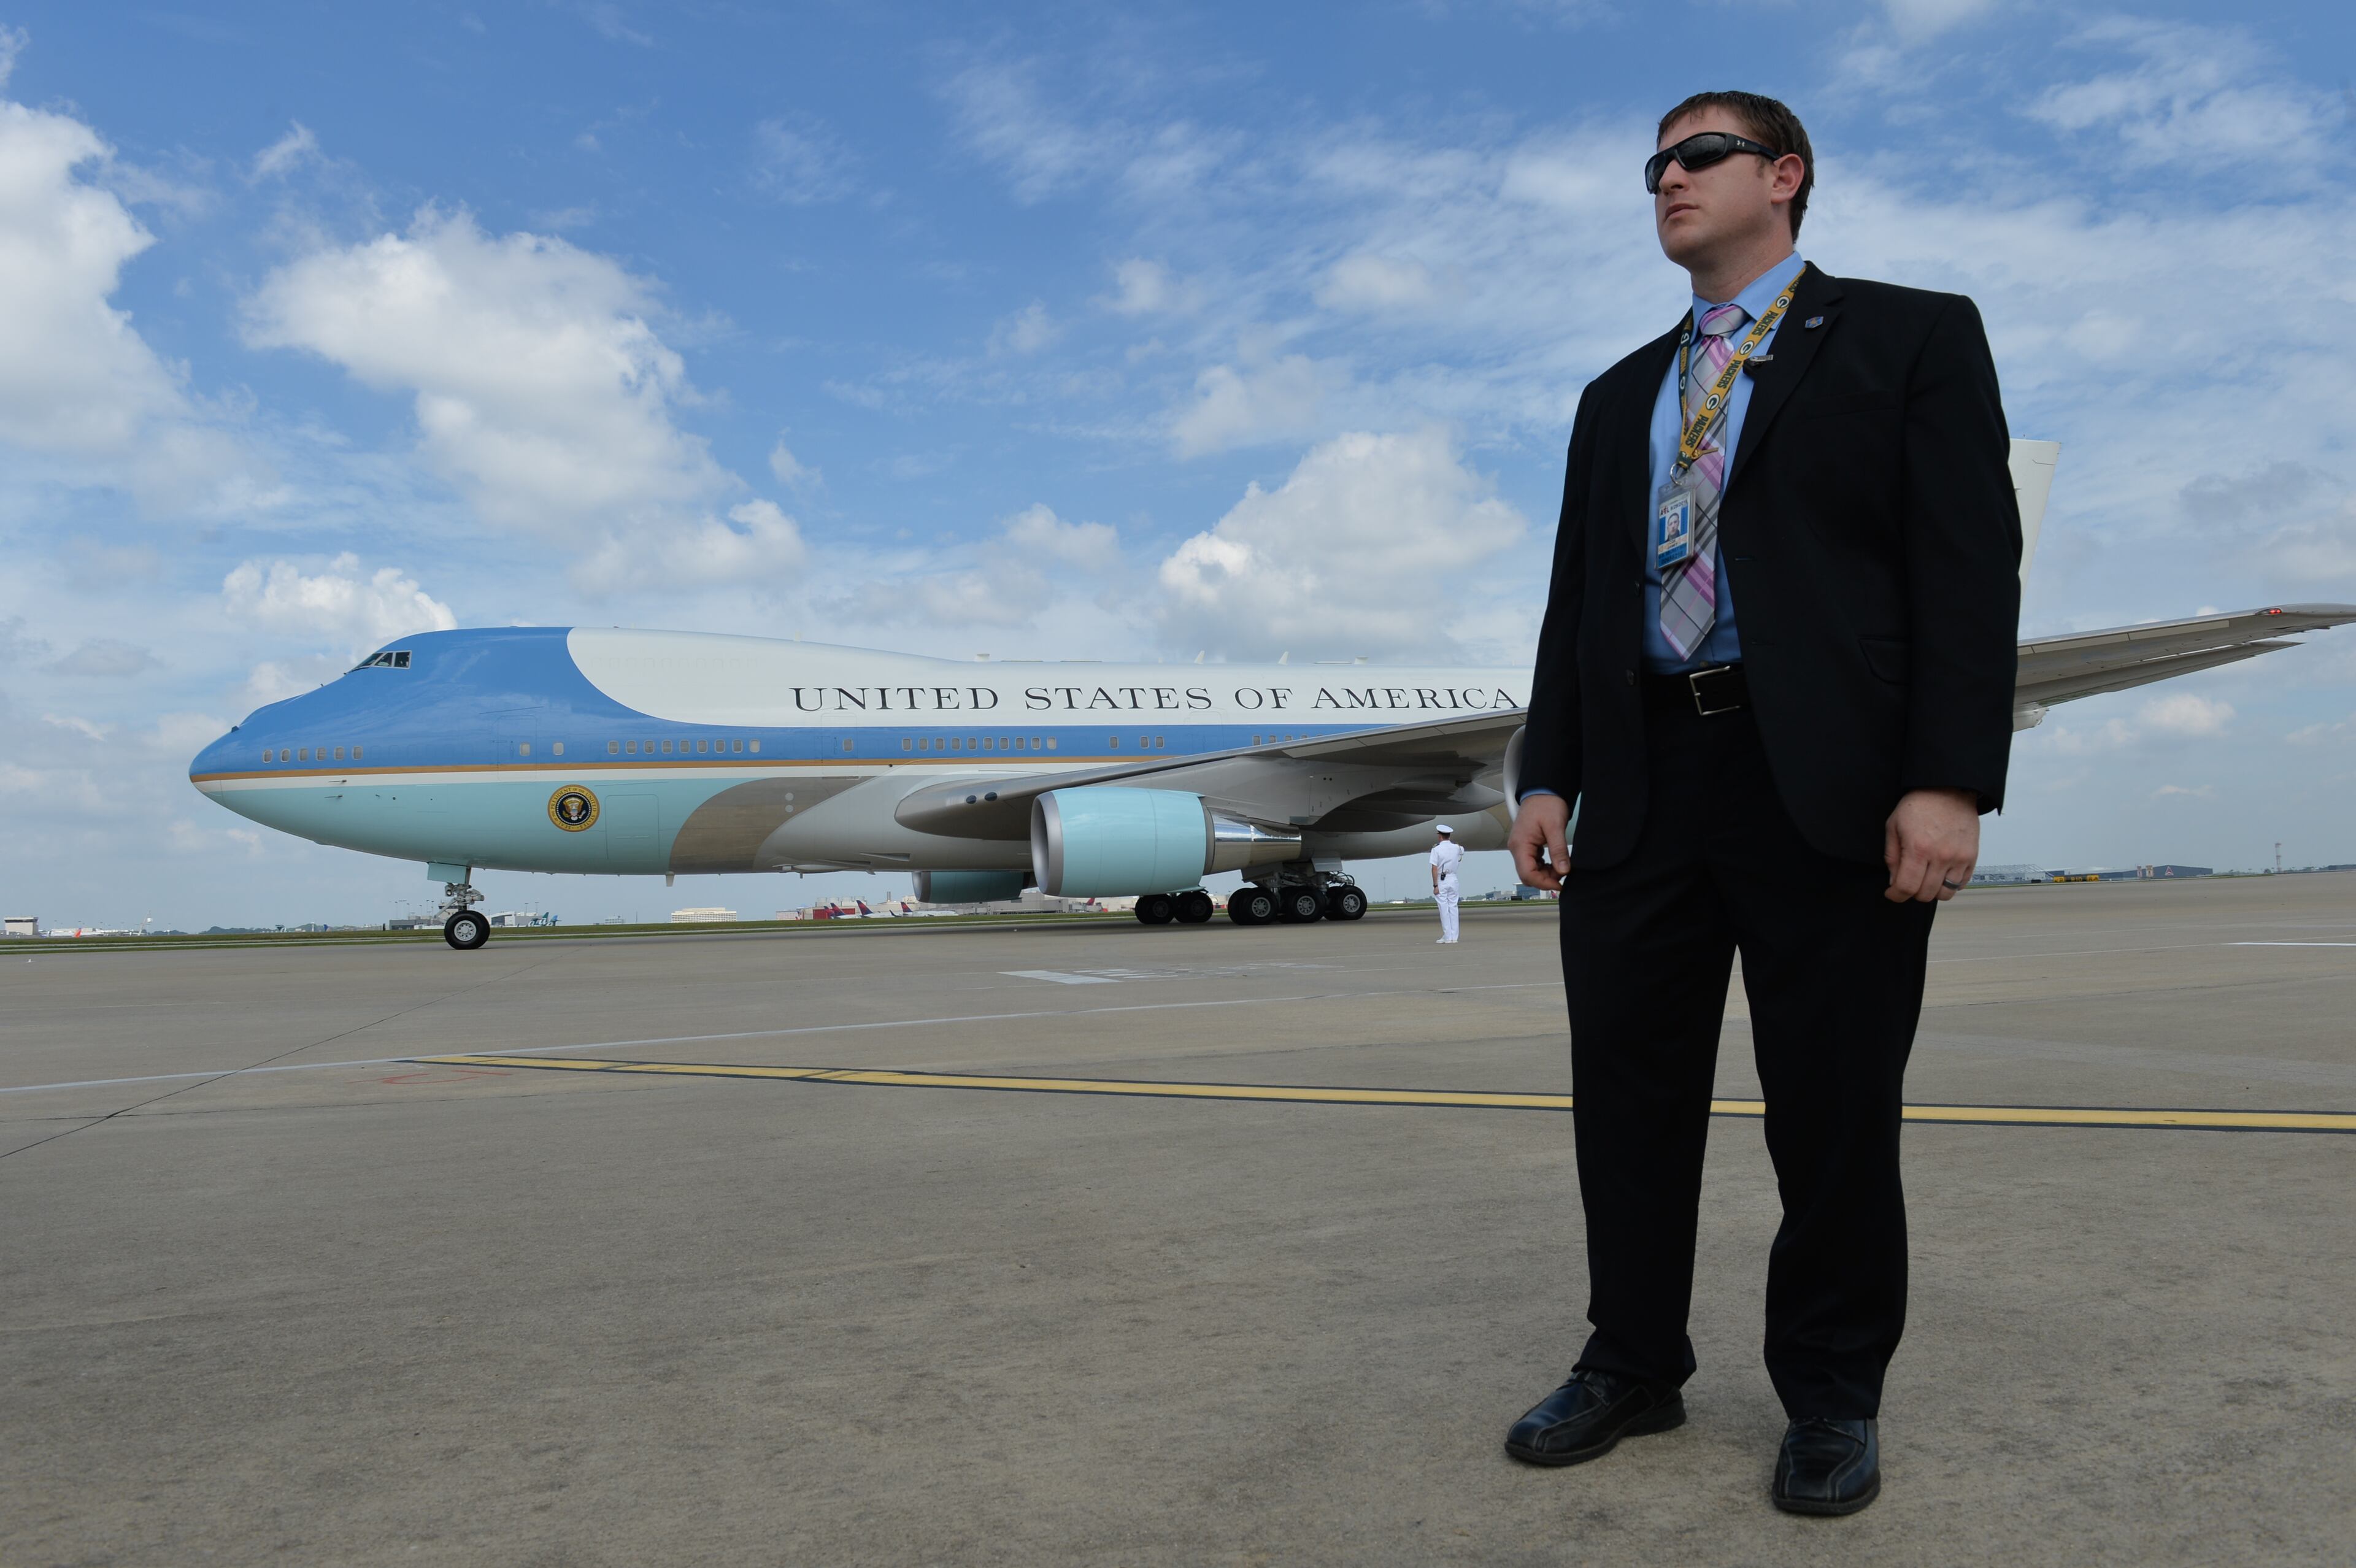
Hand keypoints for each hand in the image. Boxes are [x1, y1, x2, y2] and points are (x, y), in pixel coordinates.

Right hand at [1508, 793, 1572, 891]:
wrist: (1543, 790)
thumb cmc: (1547, 804)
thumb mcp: (1555, 827)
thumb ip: (1558, 850)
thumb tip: (1563, 871)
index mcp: (1520, 844)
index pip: (1527, 874)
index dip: (1543, 883)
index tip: (1560, 884)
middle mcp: (1517, 847)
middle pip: (1527, 875)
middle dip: (1545, 879)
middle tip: (1563, 875)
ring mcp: (1521, 847)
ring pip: (1530, 870)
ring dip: (1546, 873)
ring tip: (1561, 867)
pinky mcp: (1527, 845)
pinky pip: (1533, 862)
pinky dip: (1544, 866)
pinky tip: (1555, 861)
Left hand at [1883, 787, 1979, 902]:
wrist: (1948, 790)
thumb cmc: (1919, 805)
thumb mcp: (1893, 826)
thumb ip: (1892, 857)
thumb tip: (1894, 881)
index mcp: (1918, 849)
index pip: (1907, 887)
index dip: (1896, 895)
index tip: (1892, 893)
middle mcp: (1940, 856)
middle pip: (1925, 894)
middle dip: (1912, 893)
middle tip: (1908, 882)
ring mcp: (1959, 858)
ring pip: (1945, 893)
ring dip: (1932, 891)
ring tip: (1925, 879)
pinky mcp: (1972, 857)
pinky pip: (1961, 884)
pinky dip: (1949, 885)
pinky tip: (1940, 875)